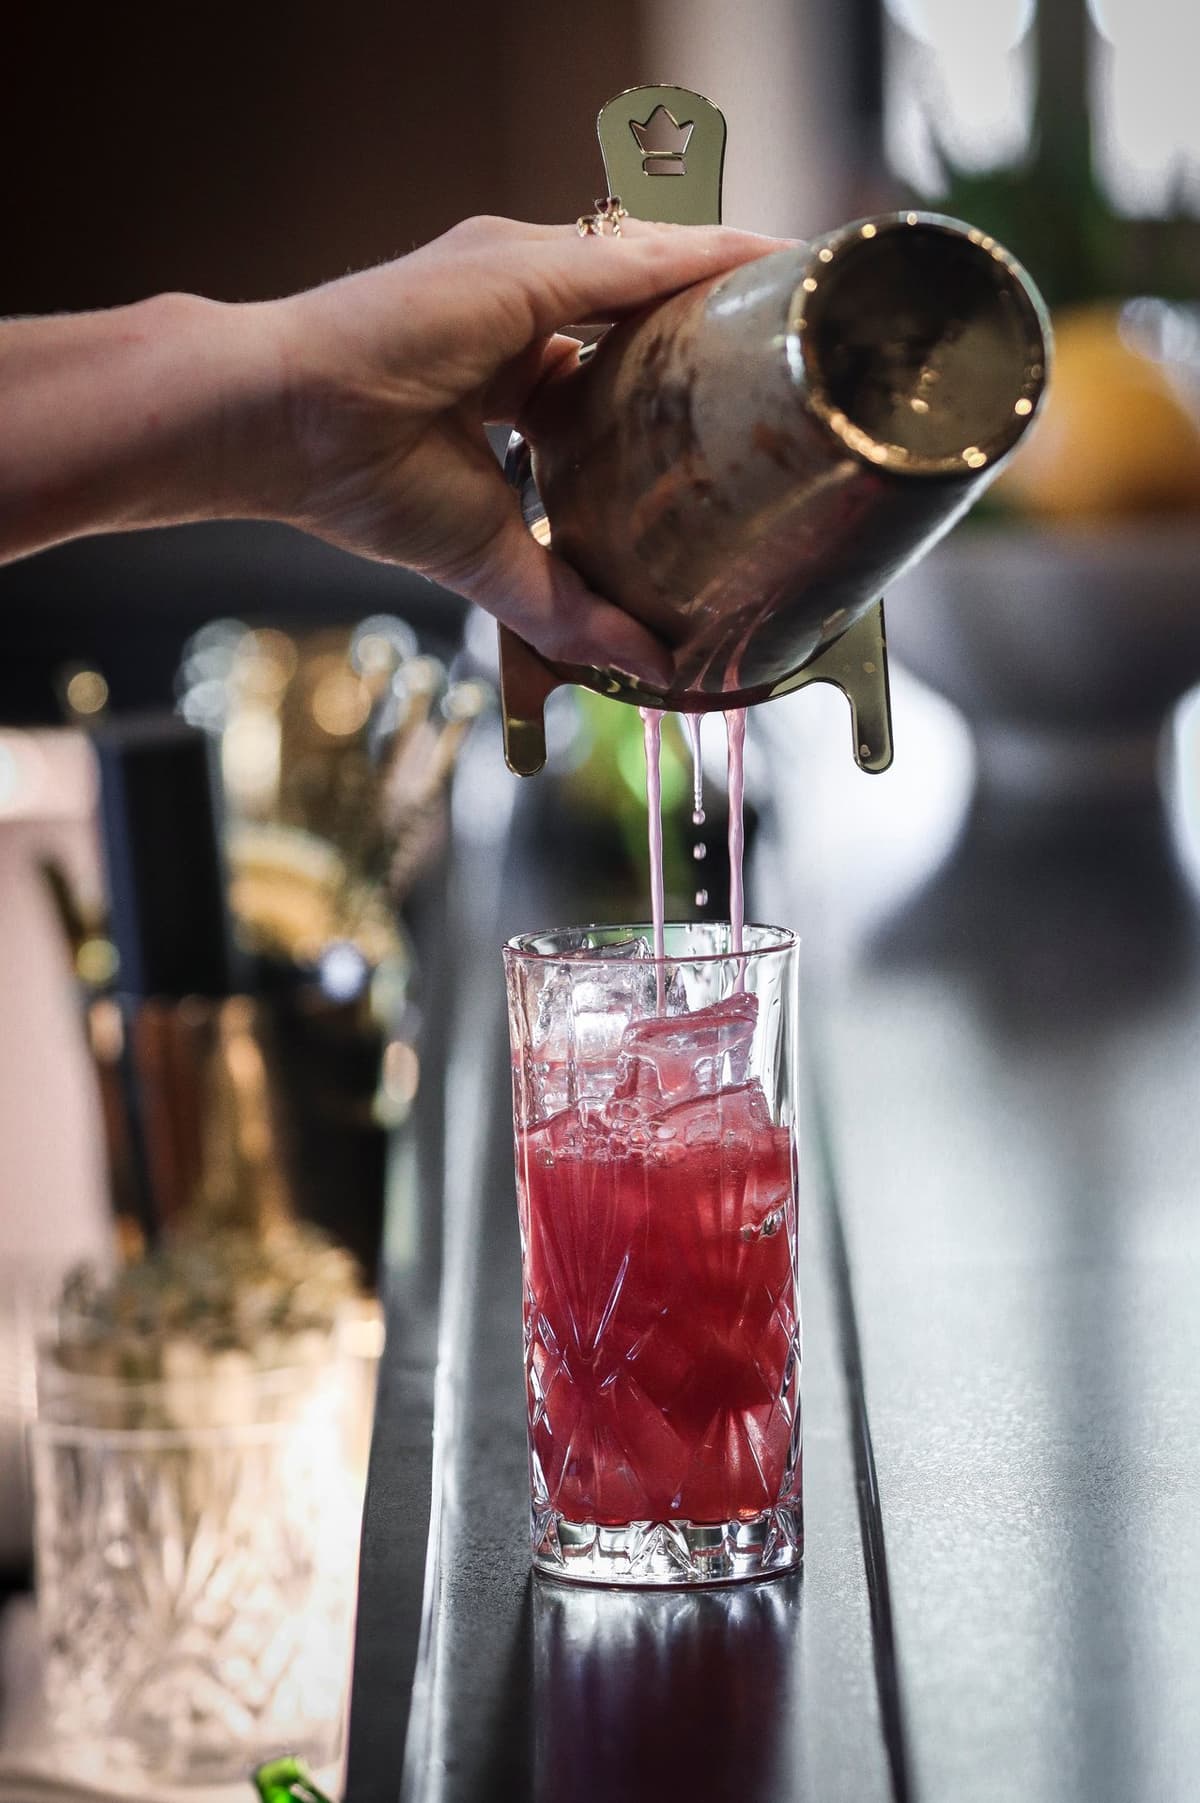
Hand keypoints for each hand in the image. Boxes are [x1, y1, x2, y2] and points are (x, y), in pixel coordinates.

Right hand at [269, 216, 783, 686]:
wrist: (275, 425)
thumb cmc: (355, 482)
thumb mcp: (493, 557)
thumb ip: (573, 608)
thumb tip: (653, 670)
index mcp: (506, 372)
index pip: (615, 369)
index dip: (679, 388)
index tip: (745, 414)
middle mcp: (519, 310)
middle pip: (646, 312)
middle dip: (718, 335)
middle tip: (801, 359)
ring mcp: (518, 274)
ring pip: (654, 271)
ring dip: (733, 283)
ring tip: (810, 301)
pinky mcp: (521, 262)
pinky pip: (640, 257)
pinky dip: (710, 260)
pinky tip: (773, 263)